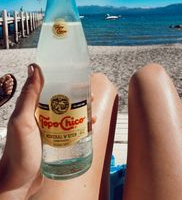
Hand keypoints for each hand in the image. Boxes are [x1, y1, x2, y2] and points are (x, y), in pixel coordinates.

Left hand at [0, 64, 95, 198]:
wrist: (19, 183)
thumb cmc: (18, 153)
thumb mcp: (23, 121)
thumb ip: (29, 95)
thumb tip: (34, 67)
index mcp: (33, 107)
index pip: (50, 87)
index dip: (65, 81)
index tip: (78, 77)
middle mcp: (42, 115)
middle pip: (64, 100)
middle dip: (78, 96)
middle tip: (90, 96)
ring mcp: (50, 128)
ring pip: (70, 114)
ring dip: (82, 111)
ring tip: (93, 113)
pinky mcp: (56, 140)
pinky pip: (71, 129)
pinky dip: (82, 126)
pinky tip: (90, 127)